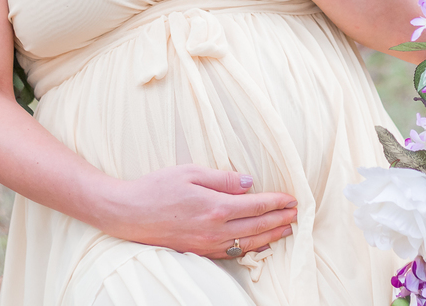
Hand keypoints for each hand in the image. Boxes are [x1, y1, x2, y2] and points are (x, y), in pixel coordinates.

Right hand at [100, 164, 297, 258]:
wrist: (128, 214)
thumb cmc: (156, 188)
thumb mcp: (190, 172)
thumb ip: (222, 178)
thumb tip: (249, 183)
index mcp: (215, 207)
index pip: (256, 205)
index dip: (277, 202)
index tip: (291, 198)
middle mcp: (214, 230)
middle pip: (257, 226)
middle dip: (280, 219)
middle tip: (297, 214)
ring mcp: (207, 244)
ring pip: (248, 243)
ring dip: (270, 236)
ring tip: (286, 229)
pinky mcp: (199, 251)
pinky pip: (232, 253)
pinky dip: (250, 248)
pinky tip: (259, 244)